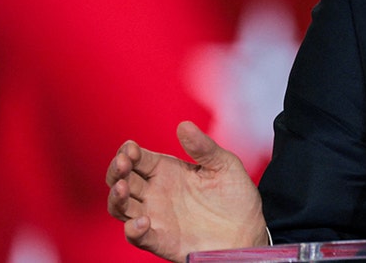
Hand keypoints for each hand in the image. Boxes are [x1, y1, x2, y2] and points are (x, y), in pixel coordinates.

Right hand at [106, 121, 267, 262]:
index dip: (129, 152)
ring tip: (123, 187)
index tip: (130, 148)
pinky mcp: (161, 240)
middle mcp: (156, 193)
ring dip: (117, 197)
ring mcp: (156, 217)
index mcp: (167, 171)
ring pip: (121, 207)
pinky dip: (134, 230)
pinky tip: (143, 221)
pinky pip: (137, 237)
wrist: (248, 231)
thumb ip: (203, 147)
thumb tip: (184, 125)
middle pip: (122, 180)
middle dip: (117, 170)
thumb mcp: (224, 165)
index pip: (138, 159)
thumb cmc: (235, 196)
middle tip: (123, 162)